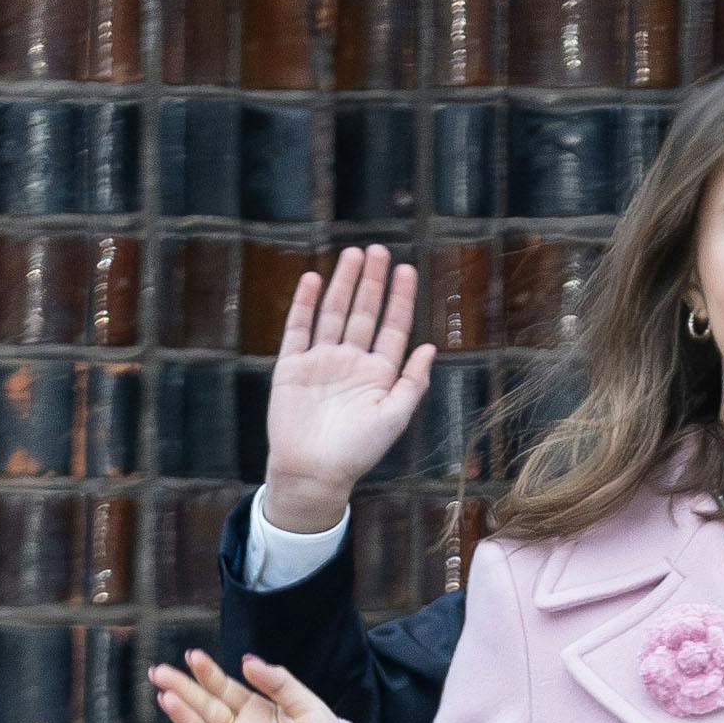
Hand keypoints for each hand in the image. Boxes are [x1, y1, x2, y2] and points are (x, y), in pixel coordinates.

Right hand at [152, 646, 359, 722]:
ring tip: (168, 698)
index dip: (206, 673)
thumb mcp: (306, 705)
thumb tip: (245, 660)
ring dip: (182, 720)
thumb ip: (277, 682)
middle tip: (159, 672)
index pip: (221, 689)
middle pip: (203, 709)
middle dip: (180, 690)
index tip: (193, 656)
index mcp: (253, 711)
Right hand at [262, 246, 433, 531]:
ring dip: (343, 284)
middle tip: (379, 250)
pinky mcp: (292, 367)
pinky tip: (313, 278)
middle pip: (364, 312)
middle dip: (372, 282)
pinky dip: (305, 304)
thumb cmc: (357, 451)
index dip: (401, 299)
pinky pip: (299, 328)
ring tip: (353, 254)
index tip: (407, 270)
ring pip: (333, 313)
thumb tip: (430, 347)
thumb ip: (412, 382)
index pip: (392, 327)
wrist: (313, 472)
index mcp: (378, 374)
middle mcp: (350, 362)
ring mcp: (321, 362)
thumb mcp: (393, 417)